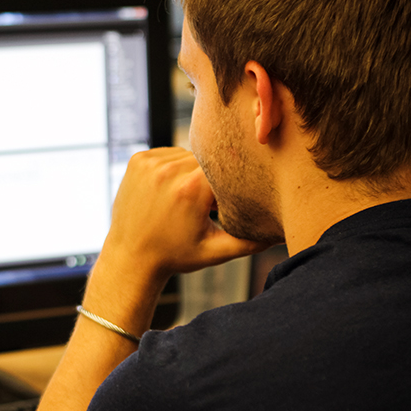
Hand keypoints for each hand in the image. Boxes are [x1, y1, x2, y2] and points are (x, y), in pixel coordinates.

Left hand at [102, 147, 268, 283]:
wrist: (130, 257)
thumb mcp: (216, 252)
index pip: (226, 168)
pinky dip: (173, 167)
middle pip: (207, 159)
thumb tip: (280, 233)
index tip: (227, 198)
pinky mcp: (137, 159)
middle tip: (206, 203)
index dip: (231, 182)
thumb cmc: (175, 256)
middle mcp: (169, 170)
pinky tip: (169, 190)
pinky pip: (167, 153)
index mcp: (191, 189)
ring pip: (187, 154)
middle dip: (211, 177)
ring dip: (191, 170)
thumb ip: (250, 241)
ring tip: (185, 198)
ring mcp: (150, 163)